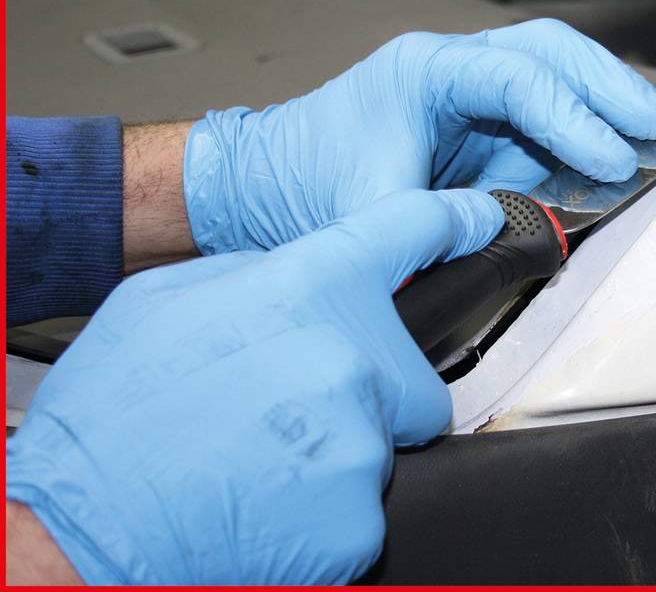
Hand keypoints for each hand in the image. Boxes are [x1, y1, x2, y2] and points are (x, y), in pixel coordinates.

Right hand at [5, 188, 501, 583]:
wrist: (78, 530)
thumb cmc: (111, 419)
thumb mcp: (166, 303)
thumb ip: (255, 279)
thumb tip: (297, 280)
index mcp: (305, 288)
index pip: (409, 229)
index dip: (452, 220)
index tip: (482, 220)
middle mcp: (348, 356)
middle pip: (411, 371)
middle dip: (372, 392)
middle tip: (295, 412)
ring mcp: (360, 441)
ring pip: (383, 442)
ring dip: (340, 454)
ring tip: (263, 462)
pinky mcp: (361, 519)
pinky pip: (365, 507)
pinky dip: (327, 513)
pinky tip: (270, 505)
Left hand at [183, 18, 655, 253]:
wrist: (265, 187)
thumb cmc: (305, 187)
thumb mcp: (369, 213)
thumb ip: (445, 224)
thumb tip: (525, 237)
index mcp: (424, 71)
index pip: (517, 76)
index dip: (571, 117)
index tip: (612, 160)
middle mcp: (454, 66)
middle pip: (550, 51)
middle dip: (611, 86)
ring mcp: (471, 90)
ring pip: (557, 69)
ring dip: (610, 96)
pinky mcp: (482, 122)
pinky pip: (546, 111)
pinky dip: (588, 125)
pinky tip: (624, 145)